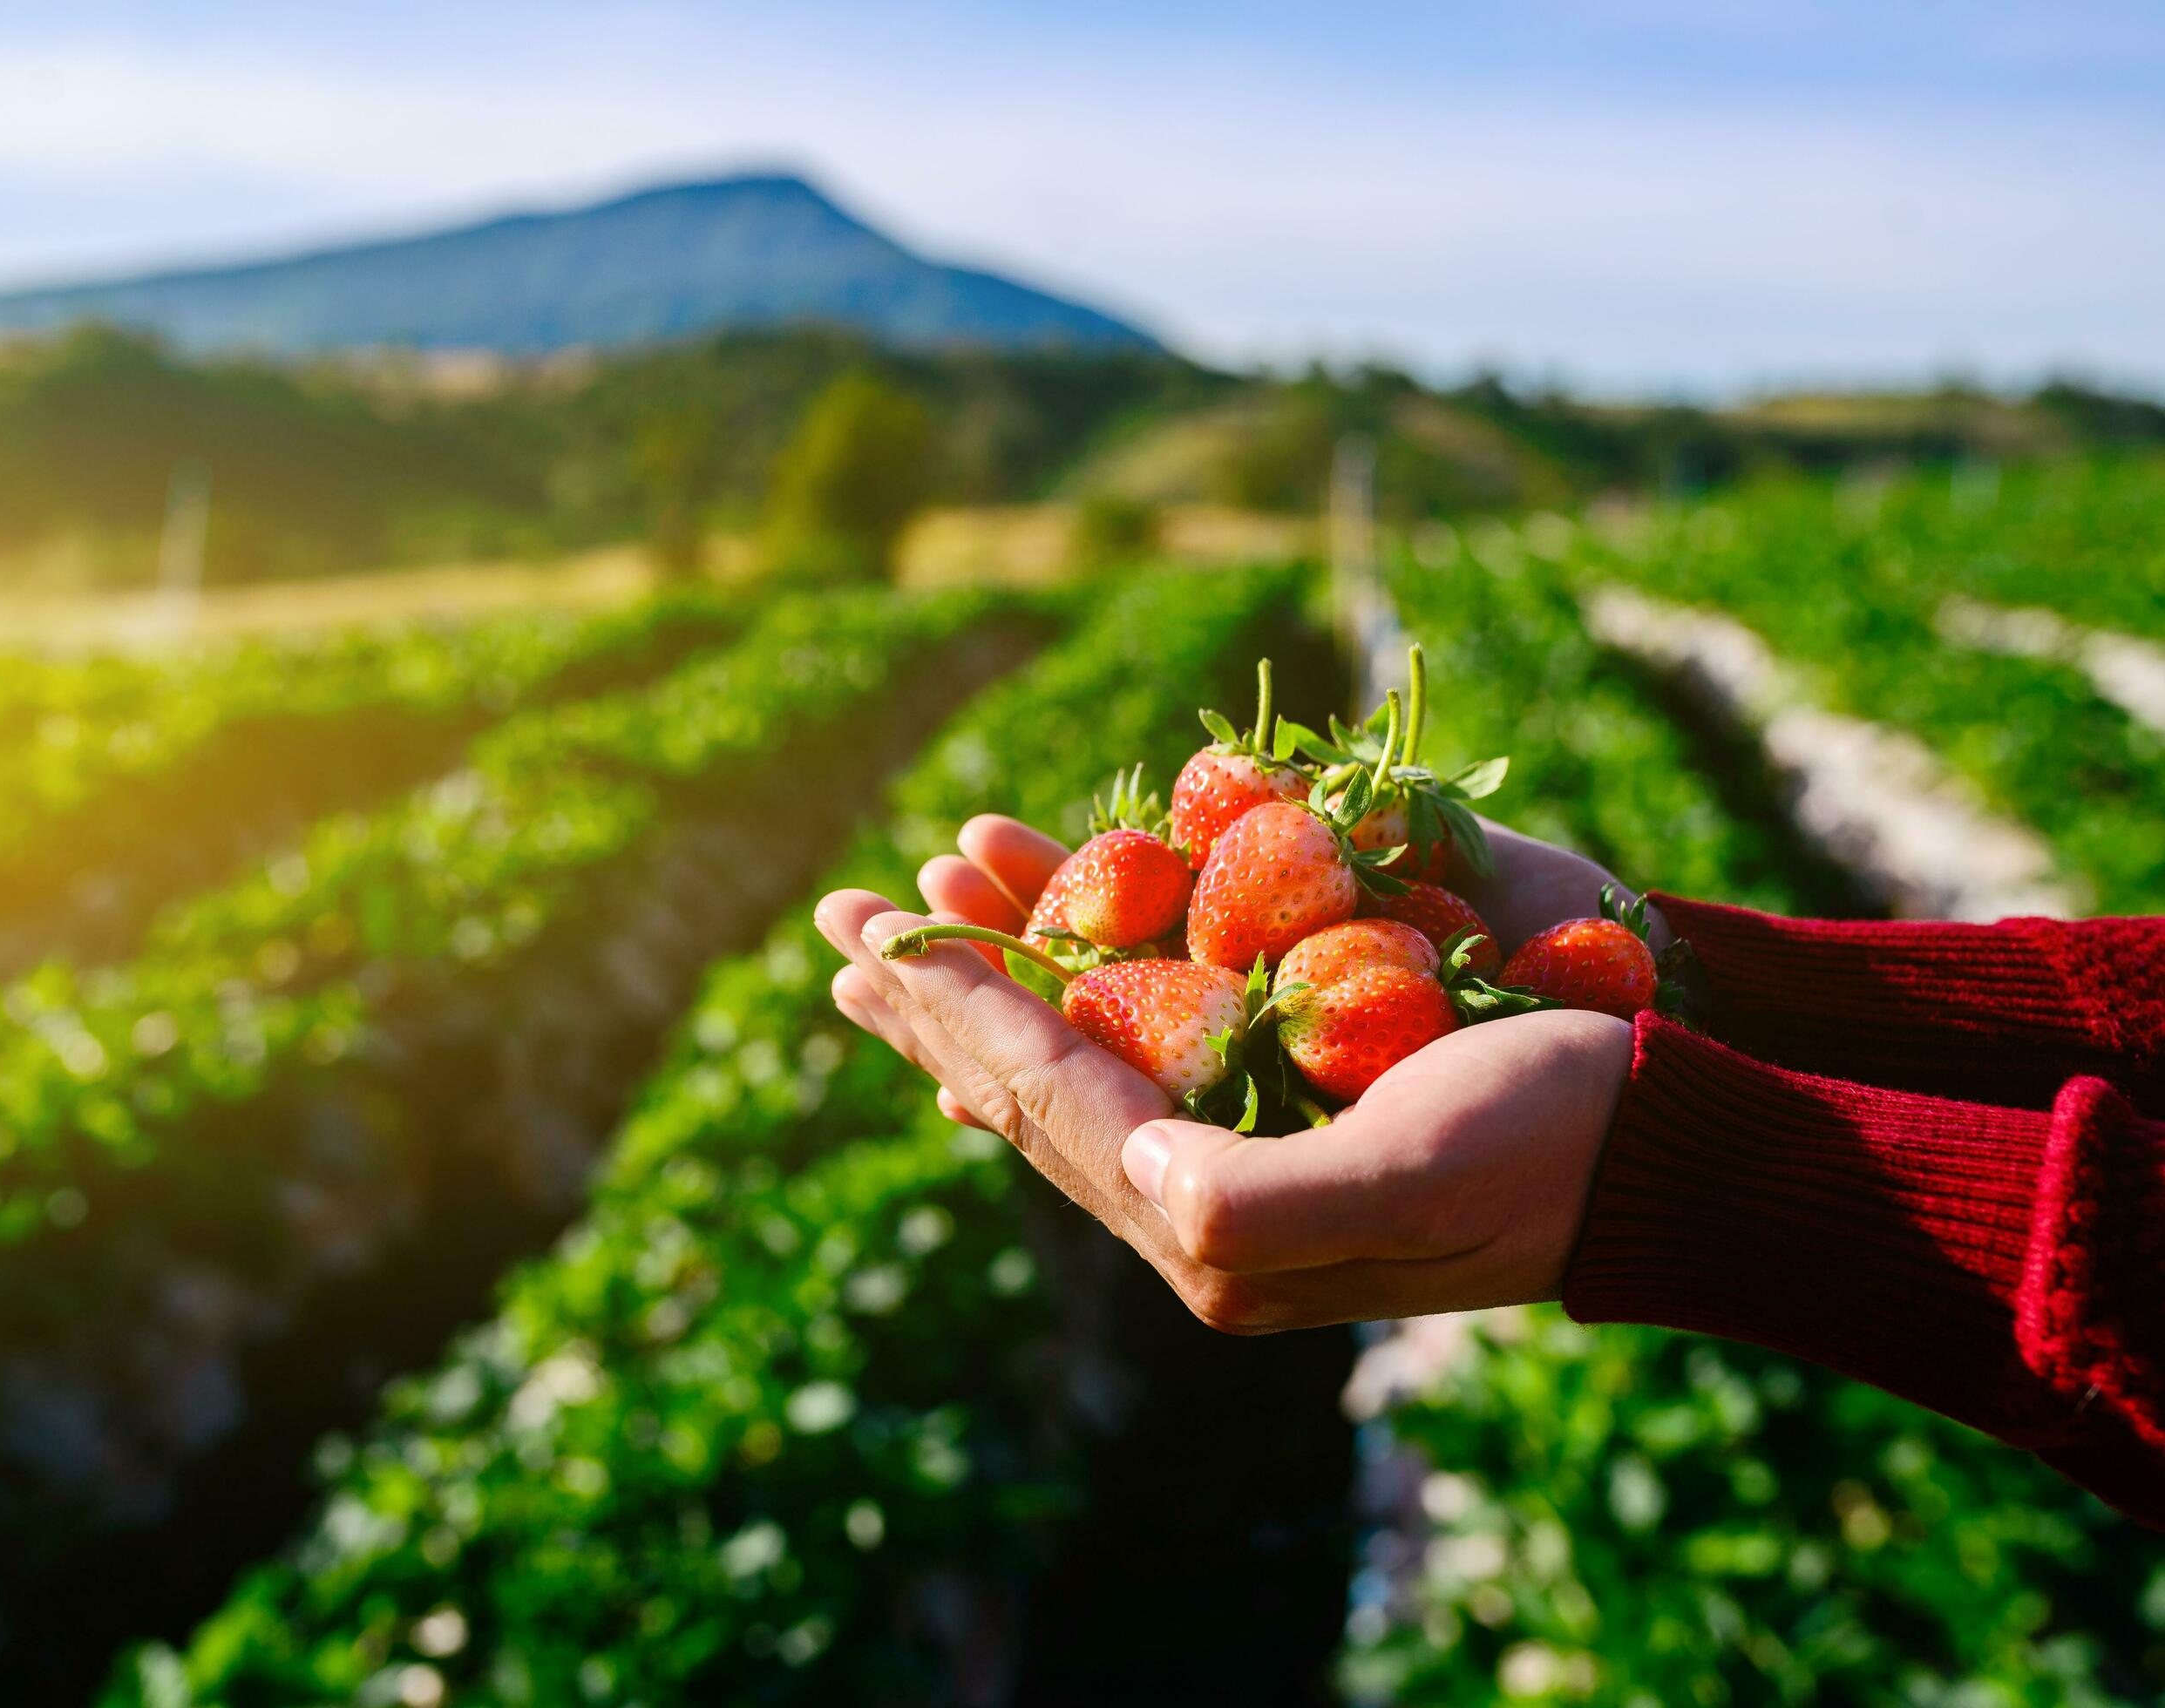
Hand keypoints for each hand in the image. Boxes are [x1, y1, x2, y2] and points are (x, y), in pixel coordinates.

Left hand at [814, 815, 1633, 1330]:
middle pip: (1035, 1068)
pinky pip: (1159, 982)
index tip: (883, 945)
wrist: (1667, 1120)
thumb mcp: (1416, 1183)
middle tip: (837, 928)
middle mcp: (1207, 1168)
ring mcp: (1242, 1099)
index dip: (964, 1017)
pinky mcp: (1287, 1040)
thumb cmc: (1552, 1147)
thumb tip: (1126, 1163)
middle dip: (937, 993)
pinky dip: (1094, 922)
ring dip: (998, 947)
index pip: (1055, 1102)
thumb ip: (1262, 1203)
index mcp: (1215, 1223)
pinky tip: (1041, 874)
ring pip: (1083, 1019)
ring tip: (916, 885)